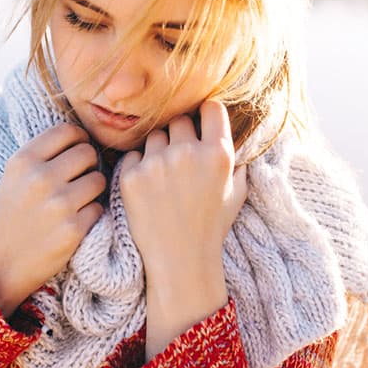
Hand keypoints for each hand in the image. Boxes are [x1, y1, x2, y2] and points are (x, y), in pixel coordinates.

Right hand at [0, 123, 105, 317]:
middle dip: (89, 164)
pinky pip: (99, 207)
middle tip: (81, 177)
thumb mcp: (15, 175)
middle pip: (87, 153)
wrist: (4, 262)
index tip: (79, 149)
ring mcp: (58, 205)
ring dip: (93, 188)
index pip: (67, 131)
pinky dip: (92, 213)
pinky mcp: (73, 229)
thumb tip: (82, 135)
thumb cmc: (13, 212)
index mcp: (23, 160)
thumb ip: (42, 152)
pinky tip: (76, 219)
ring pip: (99, 179)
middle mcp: (40, 179)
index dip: (79, 138)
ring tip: (78, 199)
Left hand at [119, 99, 248, 281]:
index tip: (202, 123)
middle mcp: (187, 153)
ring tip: (165, 178)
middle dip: (180, 134)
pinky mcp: (131, 176)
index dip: (207, 114)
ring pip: (154, 136)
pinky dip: (139, 166)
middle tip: (181, 159)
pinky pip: (133, 154)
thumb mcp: (237, 192)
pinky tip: (149, 188)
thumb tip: (232, 131)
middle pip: (179, 120)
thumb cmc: (211, 226)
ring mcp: (156, 163)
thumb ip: (236, 158)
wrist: (180, 260)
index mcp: (218, 154)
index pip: (212, 107)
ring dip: (158, 150)